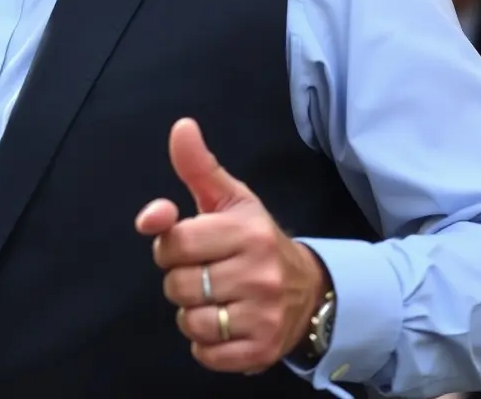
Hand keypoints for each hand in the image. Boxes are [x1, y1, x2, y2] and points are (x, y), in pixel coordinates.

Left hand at [135, 118, 329, 374]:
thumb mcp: (230, 197)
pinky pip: (205, 354)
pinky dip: (204, 343)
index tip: (185, 244)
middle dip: (180, 279)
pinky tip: (222, 324)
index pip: (176, 243)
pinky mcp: (261, 351)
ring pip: (190, 322)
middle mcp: (259, 273)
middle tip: (202, 271)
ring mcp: (263, 315)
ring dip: (191, 313)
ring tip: (212, 298)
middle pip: (178, 285)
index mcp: (247, 230)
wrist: (310, 290)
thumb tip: (180, 126)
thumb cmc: (254, 238)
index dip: (170, 245)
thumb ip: (197, 166)